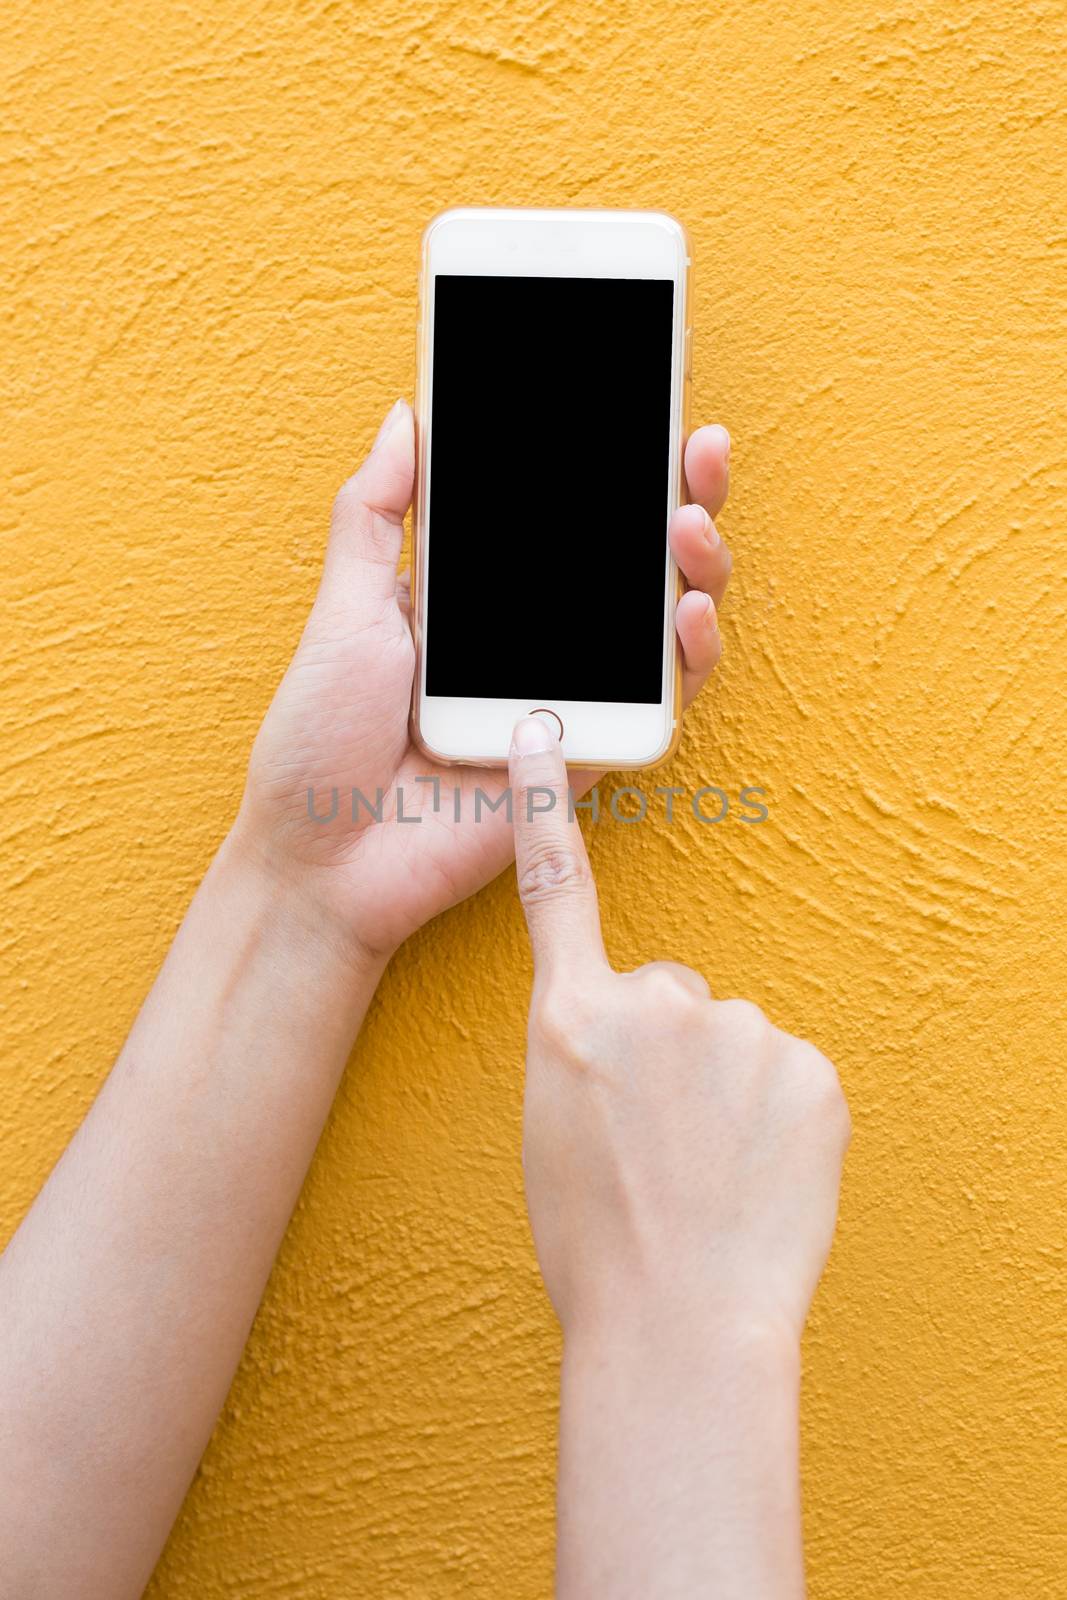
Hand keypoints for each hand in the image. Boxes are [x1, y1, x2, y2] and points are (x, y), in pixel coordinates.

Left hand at [235, 400, 733, 962]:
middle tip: (695, 444)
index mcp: (482, 595)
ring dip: (695, 563)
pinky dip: (687, 656)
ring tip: (687, 517)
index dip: (608, 461)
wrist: (321, 858)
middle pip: (629, 556)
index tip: (639, 398)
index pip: (562, 514)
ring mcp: (566, 694)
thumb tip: (406, 417)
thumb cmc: (318, 741)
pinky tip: (688, 610)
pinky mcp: (587, 754)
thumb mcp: (343, 610)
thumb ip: (378, 517)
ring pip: (662, 619)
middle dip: (676, 493)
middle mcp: (535, 638)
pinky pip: (659, 702)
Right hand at [508, 713, 849, 1347]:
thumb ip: (582, 1051)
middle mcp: (653, 1003)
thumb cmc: (598, 1247)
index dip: (543, 808)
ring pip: (731, 1043)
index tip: (545, 733)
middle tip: (662, 1140)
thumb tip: (627, 1040)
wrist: (681, 1327)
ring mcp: (739, 1031)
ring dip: (725, 1091)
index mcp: (570, 1018)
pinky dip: (777, 1116)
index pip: (553, 890)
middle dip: (669, 1052)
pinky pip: (787, 1076)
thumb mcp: (549, 1131)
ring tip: (707, 1171)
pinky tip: (755, 1175)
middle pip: (670, 996)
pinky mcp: (810, 1069)